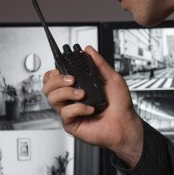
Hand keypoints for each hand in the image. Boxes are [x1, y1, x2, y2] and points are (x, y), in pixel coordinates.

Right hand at [42, 46, 142, 165]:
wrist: (125, 124)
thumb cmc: (120, 106)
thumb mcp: (112, 78)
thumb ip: (99, 63)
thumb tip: (89, 50)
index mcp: (77, 87)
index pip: (54, 78)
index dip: (53, 72)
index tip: (61, 68)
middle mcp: (71, 99)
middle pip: (47, 87)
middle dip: (56, 80)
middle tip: (72, 79)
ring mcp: (70, 111)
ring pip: (52, 98)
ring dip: (66, 92)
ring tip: (82, 93)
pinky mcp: (71, 123)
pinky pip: (65, 113)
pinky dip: (78, 108)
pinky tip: (89, 108)